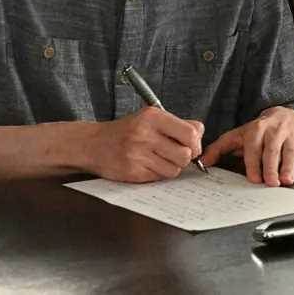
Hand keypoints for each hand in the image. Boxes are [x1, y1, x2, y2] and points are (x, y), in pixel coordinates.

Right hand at [86, 107, 203, 182]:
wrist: (93, 144)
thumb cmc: (126, 131)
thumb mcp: (150, 118)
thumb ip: (176, 124)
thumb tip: (200, 132)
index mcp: (152, 116)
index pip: (191, 132)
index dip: (196, 143)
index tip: (192, 146)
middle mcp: (144, 133)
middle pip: (185, 154)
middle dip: (185, 157)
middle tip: (176, 155)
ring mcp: (137, 154)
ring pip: (174, 169)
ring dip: (172, 167)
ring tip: (160, 159)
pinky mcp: (132, 171)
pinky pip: (159, 178)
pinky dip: (158, 174)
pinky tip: (148, 165)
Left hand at [201, 107, 293, 186]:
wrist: (287, 114)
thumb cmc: (260, 130)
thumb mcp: (239, 135)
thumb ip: (220, 148)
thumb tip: (202, 162)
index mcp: (256, 130)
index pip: (254, 147)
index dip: (254, 163)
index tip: (254, 178)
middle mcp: (275, 132)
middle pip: (273, 150)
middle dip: (272, 167)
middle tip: (271, 182)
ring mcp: (292, 136)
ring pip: (290, 152)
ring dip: (289, 167)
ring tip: (286, 180)